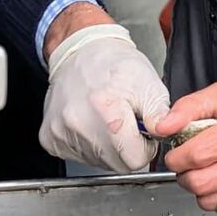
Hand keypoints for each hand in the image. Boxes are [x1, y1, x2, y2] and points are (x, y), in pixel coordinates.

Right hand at [40, 23, 168, 172]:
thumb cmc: (115, 65)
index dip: (144, 148)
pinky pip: (77, 156)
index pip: (134, 160)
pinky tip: (90, 123)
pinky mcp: (50, 137)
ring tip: (106, 120)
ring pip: (96, 162)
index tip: (142, 134)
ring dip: (106, 147)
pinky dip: (87, 145)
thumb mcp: (149, 84)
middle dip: (126, 149)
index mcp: (107, 110)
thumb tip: (166, 135)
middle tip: (125, 124)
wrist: (81, 51)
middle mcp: (79, 123)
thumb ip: (161, 116)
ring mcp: (62, 132)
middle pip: (115, 164)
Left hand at [156, 82, 216, 215]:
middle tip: (190, 164)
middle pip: (204, 182)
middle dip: (186, 174)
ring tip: (211, 170)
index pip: (202, 153)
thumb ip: (190, 107)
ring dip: (202, 188)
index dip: (178, 155)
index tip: (176, 153)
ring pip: (213, 201)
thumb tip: (165, 126)